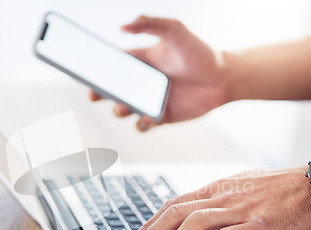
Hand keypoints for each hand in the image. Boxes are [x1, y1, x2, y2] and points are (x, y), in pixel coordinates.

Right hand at [89, 15, 228, 131]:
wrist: (224, 78)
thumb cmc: (200, 51)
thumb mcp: (175, 30)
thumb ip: (150, 23)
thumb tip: (122, 25)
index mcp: (141, 61)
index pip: (112, 65)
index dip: (96, 69)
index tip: (85, 72)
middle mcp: (142, 82)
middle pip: (112, 90)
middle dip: (100, 93)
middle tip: (94, 94)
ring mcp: (150, 100)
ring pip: (124, 109)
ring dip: (119, 110)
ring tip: (124, 106)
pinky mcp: (161, 117)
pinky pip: (143, 125)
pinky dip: (141, 124)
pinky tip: (147, 118)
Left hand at [129, 167, 310, 229]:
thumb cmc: (280, 189)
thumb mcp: (240, 187)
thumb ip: (218, 200)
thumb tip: (197, 213)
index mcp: (216, 189)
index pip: (175, 203)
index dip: (153, 220)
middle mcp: (222, 197)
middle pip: (177, 211)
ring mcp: (239, 210)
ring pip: (195, 223)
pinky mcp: (257, 225)